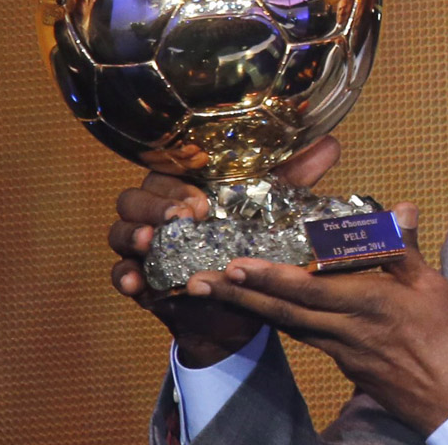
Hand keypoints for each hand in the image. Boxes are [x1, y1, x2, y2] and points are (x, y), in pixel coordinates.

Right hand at [108, 136, 343, 365]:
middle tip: (180, 218)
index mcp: (187, 187)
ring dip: (131, 233)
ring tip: (148, 241)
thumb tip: (329, 144)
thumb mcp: (275, 210)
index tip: (201, 199)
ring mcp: (144, 245)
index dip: (177, 181)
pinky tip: (136, 283)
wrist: (242, 303)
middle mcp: (159, 211)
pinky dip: (124, 276)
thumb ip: (297, 178)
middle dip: (154, 205)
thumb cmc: (253, 244)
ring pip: (119, 229)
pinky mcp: (141, 278)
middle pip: (135, 196)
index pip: (167, 170)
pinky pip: (117, 274)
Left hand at [183, 202, 447, 435]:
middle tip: (197, 283)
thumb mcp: (436, 287)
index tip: (235, 264)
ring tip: (217, 292)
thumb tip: (400, 208)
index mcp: (370, 304)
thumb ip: (406, 249)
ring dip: (253, 308)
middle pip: (284, 312)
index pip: (309, 289)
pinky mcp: (349, 367)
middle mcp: (347, 330)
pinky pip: (308, 338)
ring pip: (290, 326)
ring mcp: (344, 353)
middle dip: (238, 296)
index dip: (269, 277)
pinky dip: (283, 322)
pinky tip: (270, 312)